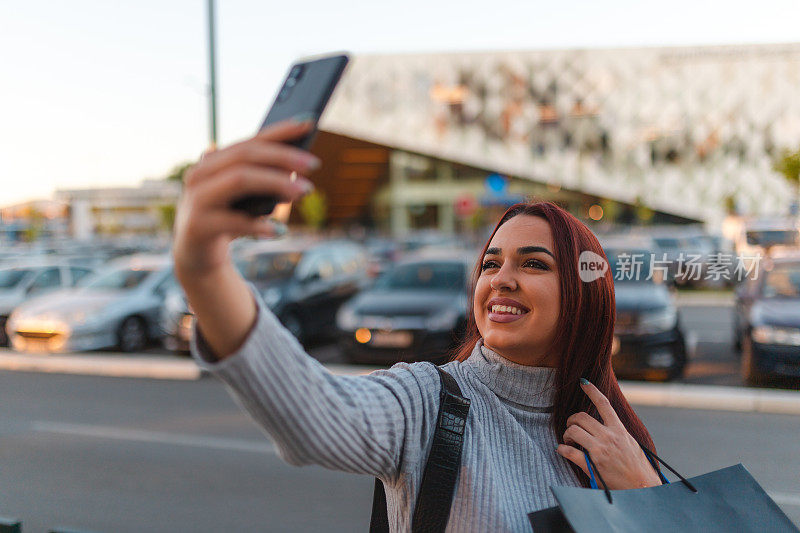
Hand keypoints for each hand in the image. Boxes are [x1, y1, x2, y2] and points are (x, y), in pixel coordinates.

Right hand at [173, 120, 319, 280]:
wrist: (196, 256)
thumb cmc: (227, 220)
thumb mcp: (247, 199)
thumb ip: (264, 179)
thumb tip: (300, 166)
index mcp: (213, 162)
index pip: (250, 141)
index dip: (279, 131)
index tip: (308, 122)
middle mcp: (201, 175)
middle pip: (245, 156)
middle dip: (283, 156)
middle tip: (315, 163)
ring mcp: (196, 199)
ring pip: (240, 179)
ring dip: (277, 183)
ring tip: (305, 191)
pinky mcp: (198, 225)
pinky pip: (233, 221)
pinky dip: (259, 225)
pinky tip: (280, 230)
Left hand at [556, 379, 661, 489]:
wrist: (643, 488)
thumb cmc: (638, 468)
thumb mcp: (631, 444)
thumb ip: (618, 433)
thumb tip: (607, 425)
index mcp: (619, 430)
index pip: (604, 404)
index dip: (592, 391)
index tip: (583, 382)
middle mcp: (609, 437)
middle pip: (581, 417)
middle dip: (572, 420)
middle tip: (571, 427)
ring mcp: (600, 450)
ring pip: (574, 431)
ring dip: (567, 434)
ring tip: (569, 440)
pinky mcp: (592, 464)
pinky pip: (569, 452)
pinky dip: (562, 449)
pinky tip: (562, 450)